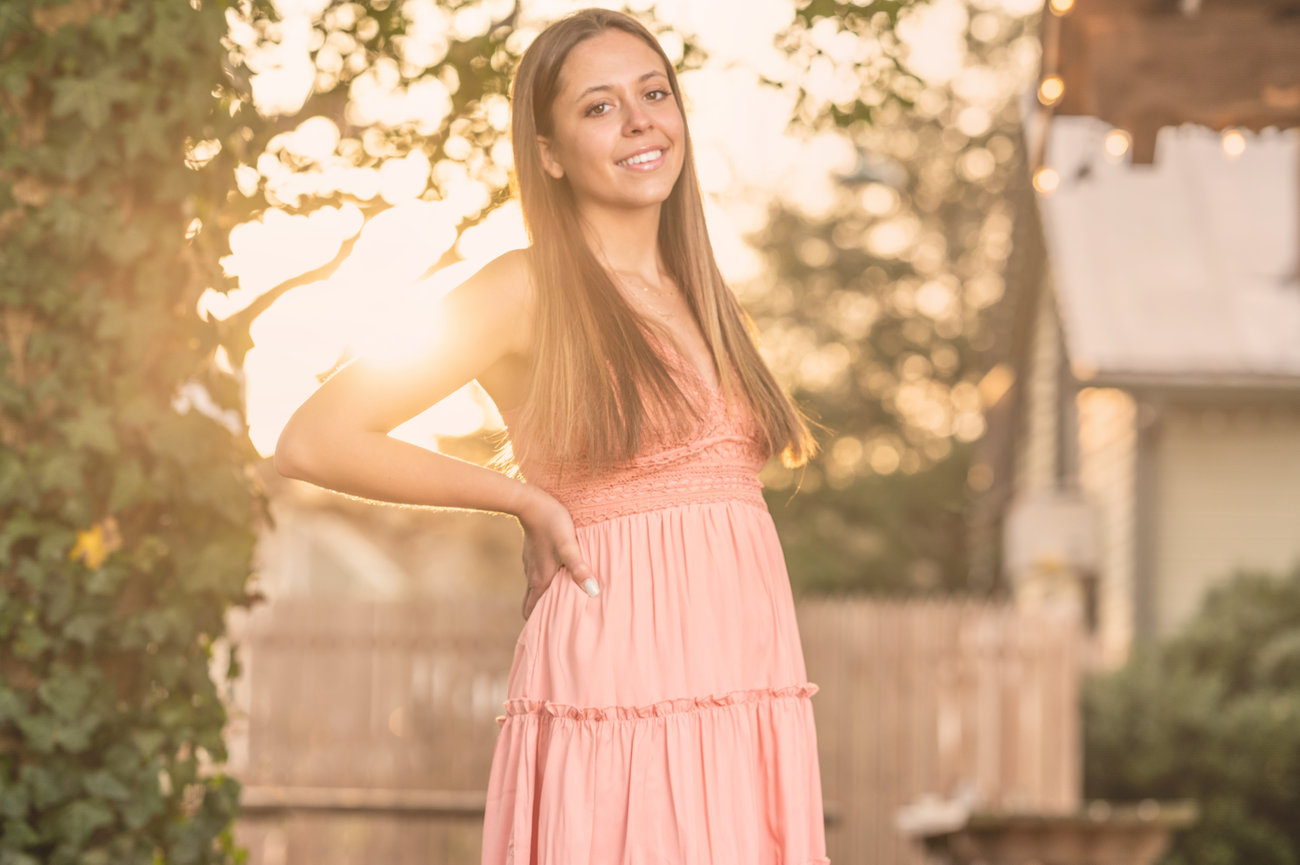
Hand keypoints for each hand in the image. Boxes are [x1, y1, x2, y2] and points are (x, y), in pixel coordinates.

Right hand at [517, 487, 598, 620]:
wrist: (530, 503)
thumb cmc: (552, 523)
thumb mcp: (569, 546)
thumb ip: (579, 568)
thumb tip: (593, 591)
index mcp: (541, 580)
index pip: (533, 612)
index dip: (540, 624)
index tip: (551, 634)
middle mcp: (533, 576)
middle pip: (531, 605)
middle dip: (541, 616)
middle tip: (558, 623)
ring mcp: (531, 565)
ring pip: (534, 590)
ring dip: (544, 599)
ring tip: (563, 603)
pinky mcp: (532, 555)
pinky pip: (536, 576)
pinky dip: (544, 583)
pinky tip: (559, 577)